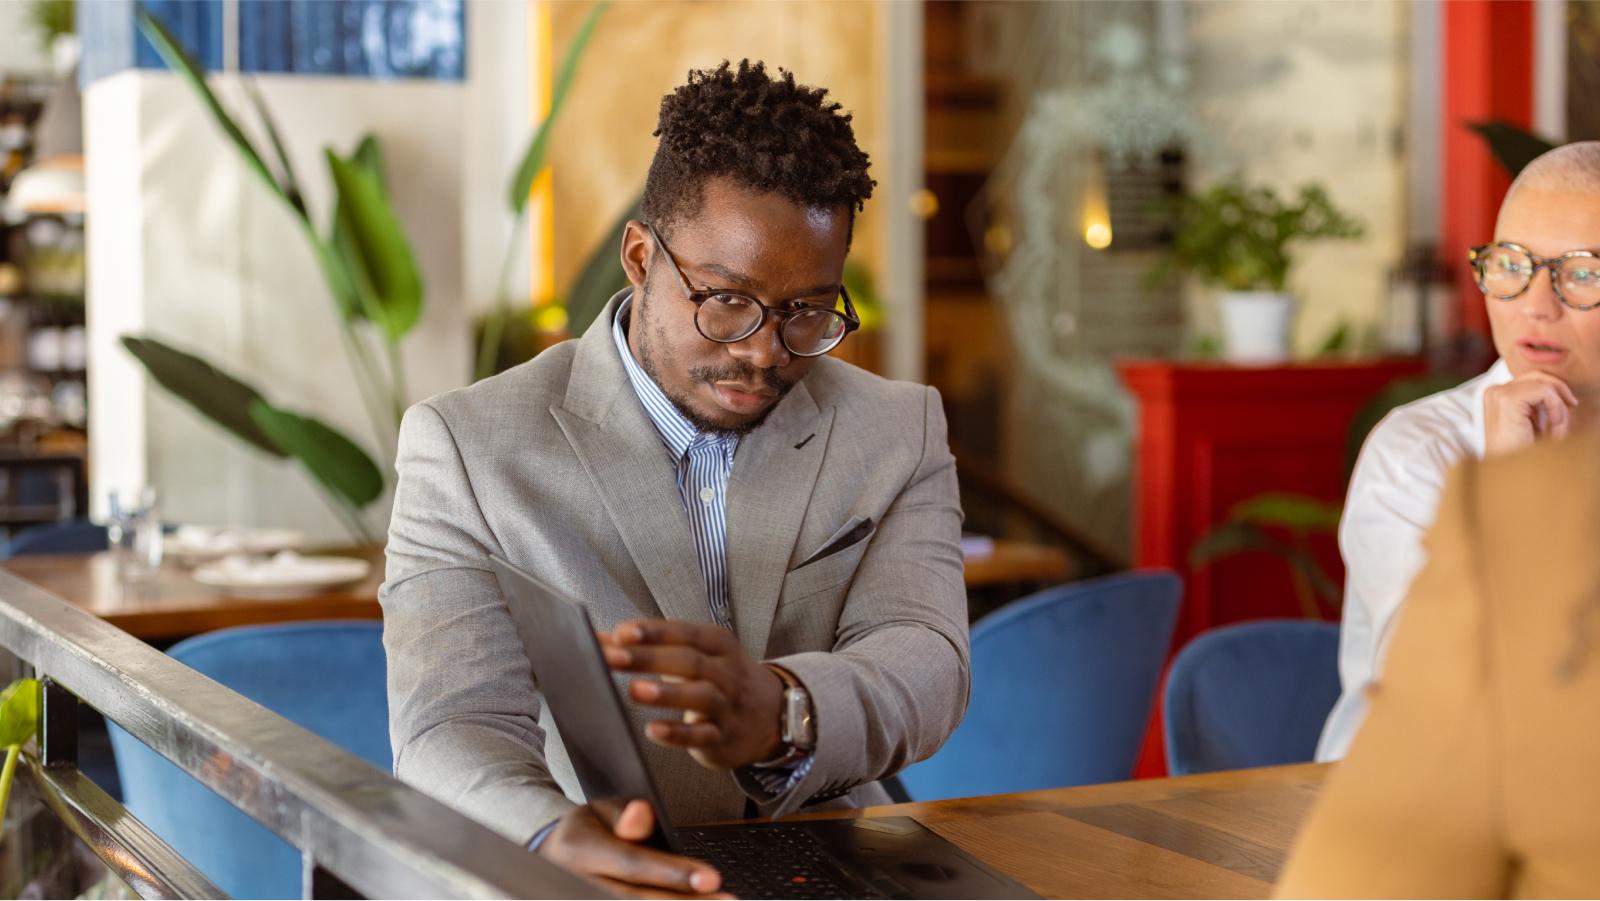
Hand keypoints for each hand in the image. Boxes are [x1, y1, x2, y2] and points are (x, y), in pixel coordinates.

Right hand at [539, 800, 730, 898]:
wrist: (553, 859)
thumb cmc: (589, 832)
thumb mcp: (604, 809)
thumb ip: (627, 814)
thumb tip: (641, 817)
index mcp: (579, 849)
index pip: (632, 865)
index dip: (673, 873)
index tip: (712, 878)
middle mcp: (575, 884)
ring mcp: (578, 900)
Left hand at [601, 619, 785, 769]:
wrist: (771, 715)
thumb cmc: (718, 678)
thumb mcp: (694, 655)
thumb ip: (648, 647)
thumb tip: (597, 639)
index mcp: (716, 644)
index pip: (684, 633)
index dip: (654, 632)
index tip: (622, 632)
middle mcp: (725, 671)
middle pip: (688, 661)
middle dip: (648, 658)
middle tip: (613, 657)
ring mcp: (727, 705)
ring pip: (699, 696)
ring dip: (666, 694)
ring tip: (634, 691)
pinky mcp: (723, 737)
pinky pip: (702, 735)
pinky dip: (678, 734)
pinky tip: (654, 731)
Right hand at [1483, 372, 1578, 455]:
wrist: (1512, 473)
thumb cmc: (1522, 453)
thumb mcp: (1533, 421)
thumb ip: (1539, 403)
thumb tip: (1560, 388)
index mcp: (1497, 396)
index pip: (1531, 379)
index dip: (1553, 394)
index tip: (1560, 418)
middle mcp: (1494, 391)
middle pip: (1537, 375)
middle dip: (1559, 392)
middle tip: (1569, 411)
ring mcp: (1498, 393)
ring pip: (1544, 383)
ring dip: (1559, 407)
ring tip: (1557, 430)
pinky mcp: (1507, 398)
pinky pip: (1545, 392)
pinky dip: (1556, 409)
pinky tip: (1553, 429)